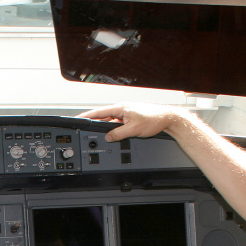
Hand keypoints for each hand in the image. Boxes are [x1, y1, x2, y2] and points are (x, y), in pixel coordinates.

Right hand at [78, 103, 196, 142]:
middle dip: (95, 123)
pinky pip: (118, 122)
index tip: (78, 118)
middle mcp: (122, 108)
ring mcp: (126, 112)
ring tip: (102, 134)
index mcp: (121, 108)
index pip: (99, 112)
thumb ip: (118, 134)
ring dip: (106, 127)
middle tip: (86, 129)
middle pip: (103, 116)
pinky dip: (114, 128)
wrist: (167, 119)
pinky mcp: (130, 117)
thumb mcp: (133, 130)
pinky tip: (115, 134)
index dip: (87, 116)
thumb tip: (108, 137)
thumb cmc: (154, 120)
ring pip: (111, 120)